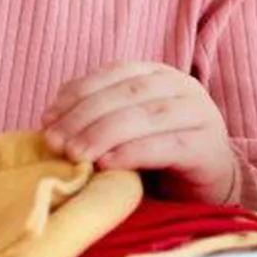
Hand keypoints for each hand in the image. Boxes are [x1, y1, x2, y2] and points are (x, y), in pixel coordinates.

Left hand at [41, 62, 239, 204]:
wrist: (208, 183)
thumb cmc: (158, 154)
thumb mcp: (125, 128)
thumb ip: (97, 116)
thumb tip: (52, 118)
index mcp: (161, 75)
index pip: (117, 73)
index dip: (79, 92)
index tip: (48, 118)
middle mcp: (184, 88)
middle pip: (130, 93)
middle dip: (86, 116)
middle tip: (55, 142)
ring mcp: (200, 115)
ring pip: (148, 116)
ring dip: (104, 134)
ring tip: (75, 155)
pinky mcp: (207, 148)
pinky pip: (168, 146)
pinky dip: (133, 153)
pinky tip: (106, 164)